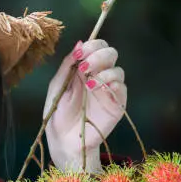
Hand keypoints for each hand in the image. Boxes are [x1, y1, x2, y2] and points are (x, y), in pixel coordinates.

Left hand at [44, 40, 126, 171]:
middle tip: (85, 67)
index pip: (96, 47)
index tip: (81, 53)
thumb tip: (80, 43)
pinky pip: (122, 89)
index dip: (92, 45)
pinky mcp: (116, 105)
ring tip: (89, 84)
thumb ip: (68, 65)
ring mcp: (109, 90)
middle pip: (111, 54)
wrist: (63, 138)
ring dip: (104, 72)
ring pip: (118, 70)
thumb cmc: (58, 112)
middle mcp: (100, 76)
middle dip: (99, 56)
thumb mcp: (58, 86)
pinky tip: (101, 88)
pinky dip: (114, 84)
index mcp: (85, 69)